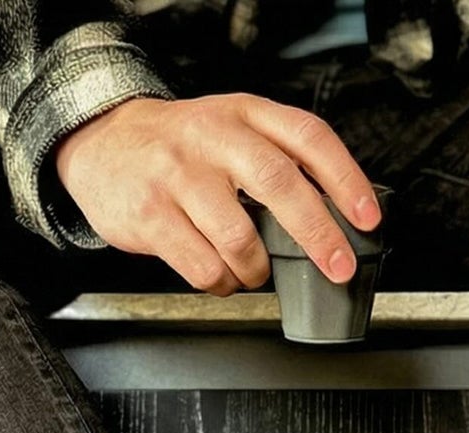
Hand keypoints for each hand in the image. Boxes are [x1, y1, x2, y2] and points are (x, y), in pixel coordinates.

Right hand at [53, 93, 381, 295]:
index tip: (367, 217)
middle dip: (318, 235)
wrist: (102, 143)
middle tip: (337, 266)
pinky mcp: (151, 215)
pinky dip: (221, 283)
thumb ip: (277, 159)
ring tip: (251, 270)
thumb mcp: (231, 130)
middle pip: (279, 185)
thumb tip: (334, 218)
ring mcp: (178, 176)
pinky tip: (219, 273)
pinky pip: (204, 268)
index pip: (308, 138)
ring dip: (256, 271)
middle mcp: (212, 138)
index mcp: (243, 113)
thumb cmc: (180, 148)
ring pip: (240, 241)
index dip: (345, 179)